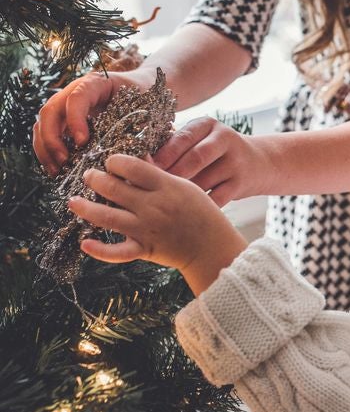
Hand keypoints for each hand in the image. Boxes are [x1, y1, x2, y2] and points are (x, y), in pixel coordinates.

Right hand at [33, 70, 153, 176]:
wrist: (142, 88)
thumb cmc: (144, 98)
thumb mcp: (146, 107)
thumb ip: (141, 127)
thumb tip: (141, 159)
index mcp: (96, 83)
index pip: (77, 97)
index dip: (75, 120)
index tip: (83, 142)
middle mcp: (75, 91)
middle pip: (51, 110)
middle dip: (52, 137)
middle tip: (64, 160)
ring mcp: (66, 104)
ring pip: (43, 123)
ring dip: (45, 148)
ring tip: (57, 170)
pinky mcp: (64, 118)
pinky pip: (46, 133)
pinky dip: (46, 151)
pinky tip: (55, 168)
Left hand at [67, 154, 247, 294]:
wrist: (212, 246)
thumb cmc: (202, 213)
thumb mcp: (186, 187)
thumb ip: (161, 175)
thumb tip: (138, 159)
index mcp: (166, 187)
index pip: (132, 166)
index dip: (115, 161)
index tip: (111, 162)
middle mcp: (153, 206)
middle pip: (113, 188)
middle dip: (95, 179)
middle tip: (89, 176)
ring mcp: (146, 229)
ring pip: (107, 216)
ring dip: (85, 208)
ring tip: (74, 202)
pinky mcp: (144, 249)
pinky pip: (117, 252)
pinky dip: (99, 250)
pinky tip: (84, 243)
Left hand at [152, 117, 269, 206]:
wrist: (259, 163)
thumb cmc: (215, 153)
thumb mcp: (200, 139)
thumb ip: (175, 145)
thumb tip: (138, 162)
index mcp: (208, 125)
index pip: (182, 138)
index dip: (162, 156)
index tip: (142, 171)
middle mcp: (225, 140)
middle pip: (194, 159)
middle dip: (171, 176)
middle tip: (149, 191)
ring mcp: (235, 162)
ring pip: (203, 182)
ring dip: (182, 195)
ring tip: (161, 205)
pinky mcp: (241, 184)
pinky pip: (214, 200)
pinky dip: (198, 208)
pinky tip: (184, 213)